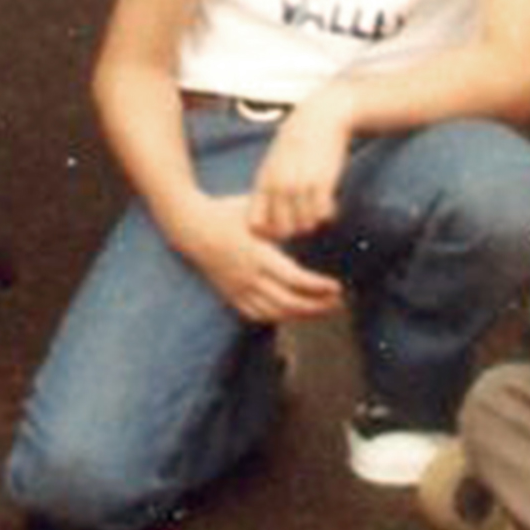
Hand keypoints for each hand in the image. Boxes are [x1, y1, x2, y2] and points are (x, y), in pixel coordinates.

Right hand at [201, 208, 339, 329]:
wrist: (191, 226)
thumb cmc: (228, 212)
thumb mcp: (258, 212)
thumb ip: (283, 222)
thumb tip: (314, 222)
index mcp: (259, 255)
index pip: (295, 279)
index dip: (319, 287)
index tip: (337, 287)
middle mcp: (249, 277)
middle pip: (288, 302)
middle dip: (316, 306)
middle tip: (338, 302)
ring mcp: (237, 288)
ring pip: (273, 312)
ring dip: (300, 315)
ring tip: (322, 310)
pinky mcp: (229, 294)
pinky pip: (254, 314)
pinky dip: (275, 318)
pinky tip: (291, 314)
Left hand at [248, 98, 354, 244]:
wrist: (321, 117)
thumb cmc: (297, 140)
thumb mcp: (274, 162)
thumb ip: (268, 188)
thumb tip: (268, 215)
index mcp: (263, 183)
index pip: (256, 225)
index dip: (267, 232)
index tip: (280, 225)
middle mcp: (279, 187)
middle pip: (283, 230)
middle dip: (294, 230)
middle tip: (304, 221)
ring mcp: (300, 186)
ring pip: (305, 225)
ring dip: (313, 222)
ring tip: (317, 210)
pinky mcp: (322, 182)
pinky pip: (324, 214)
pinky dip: (328, 214)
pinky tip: (330, 203)